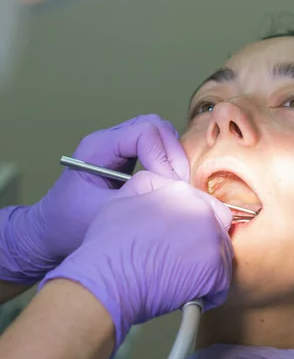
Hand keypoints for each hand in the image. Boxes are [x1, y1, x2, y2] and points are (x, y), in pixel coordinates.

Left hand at [1, 114, 188, 282]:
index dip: (162, 157)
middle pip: (156, 126)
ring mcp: (120, 147)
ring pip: (160, 133)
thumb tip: (176, 189)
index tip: (168, 185)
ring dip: (173, 157)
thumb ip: (139, 195)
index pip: (144, 132)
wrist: (51, 233)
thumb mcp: (104, 212)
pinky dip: (169, 163)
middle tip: (177, 184)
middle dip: (173, 154)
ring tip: (174, 185)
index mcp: (98, 147)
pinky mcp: (129, 158)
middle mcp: (110, 140)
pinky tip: (168, 185)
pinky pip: (158, 147)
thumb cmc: (69, 225)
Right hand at [39, 172, 233, 349]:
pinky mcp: (217, 272)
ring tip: (180, 276)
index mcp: (182, 192)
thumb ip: (150, 184)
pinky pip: (221, 284)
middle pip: (219, 228)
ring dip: (206, 266)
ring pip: (221, 255)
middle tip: (183, 258)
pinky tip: (186, 292)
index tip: (182, 238)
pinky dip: (208, 291)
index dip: (194, 224)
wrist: (108, 282)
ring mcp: (213, 242)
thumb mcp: (122, 198)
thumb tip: (165, 185)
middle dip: (205, 242)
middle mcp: (203, 213)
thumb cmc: (109, 246)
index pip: (206, 205)